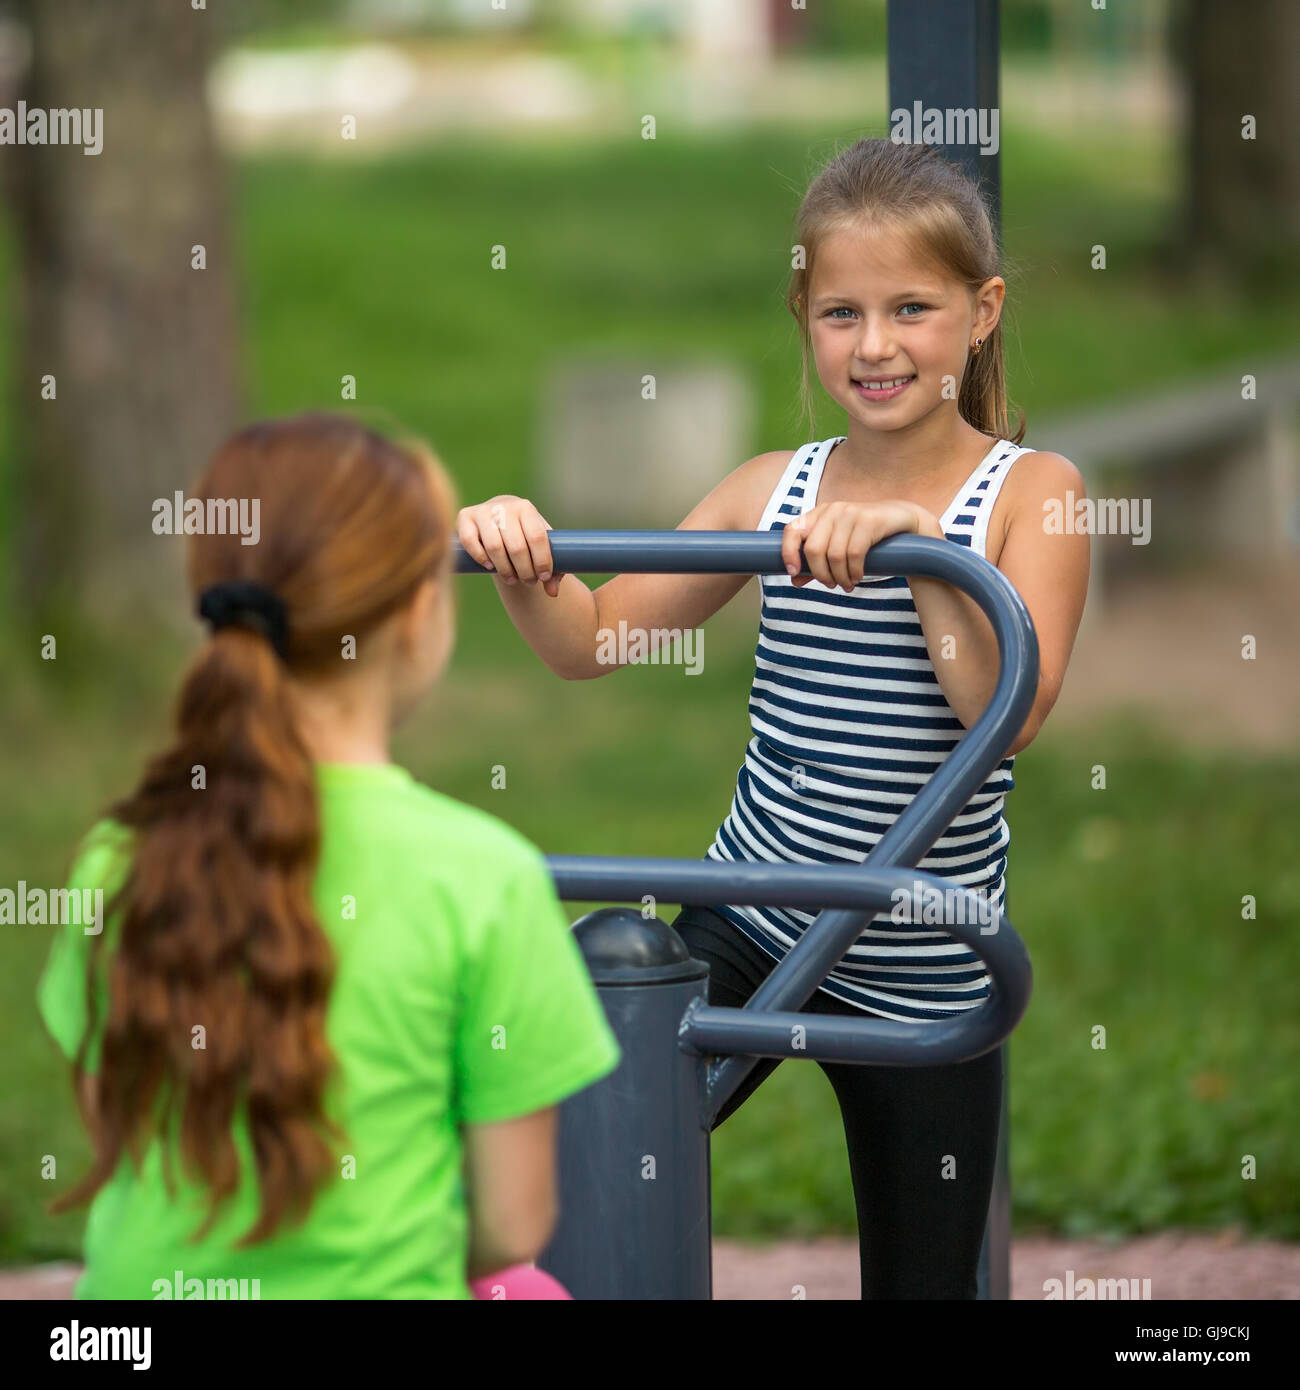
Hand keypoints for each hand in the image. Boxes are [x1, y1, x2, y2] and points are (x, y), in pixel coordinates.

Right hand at [457, 497, 564, 597]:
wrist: (499, 519)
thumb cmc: (524, 536)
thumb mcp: (541, 546)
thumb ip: (553, 569)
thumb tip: (553, 592)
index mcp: (526, 508)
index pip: (537, 537)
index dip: (542, 561)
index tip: (544, 577)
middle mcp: (504, 506)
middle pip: (517, 546)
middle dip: (525, 570)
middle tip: (529, 581)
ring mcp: (483, 511)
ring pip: (494, 547)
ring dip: (505, 569)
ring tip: (513, 579)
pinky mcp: (464, 517)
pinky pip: (470, 542)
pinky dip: (481, 558)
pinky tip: (490, 566)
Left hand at [780, 501, 939, 591]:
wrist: (903, 520)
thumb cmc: (866, 537)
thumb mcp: (838, 548)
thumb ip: (816, 563)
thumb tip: (795, 580)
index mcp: (818, 514)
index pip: (791, 531)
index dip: (788, 553)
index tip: (793, 573)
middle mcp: (832, 510)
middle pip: (813, 549)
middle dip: (820, 574)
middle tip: (831, 585)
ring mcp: (850, 513)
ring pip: (834, 555)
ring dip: (840, 577)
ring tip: (848, 584)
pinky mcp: (868, 520)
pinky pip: (854, 554)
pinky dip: (854, 571)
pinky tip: (858, 577)